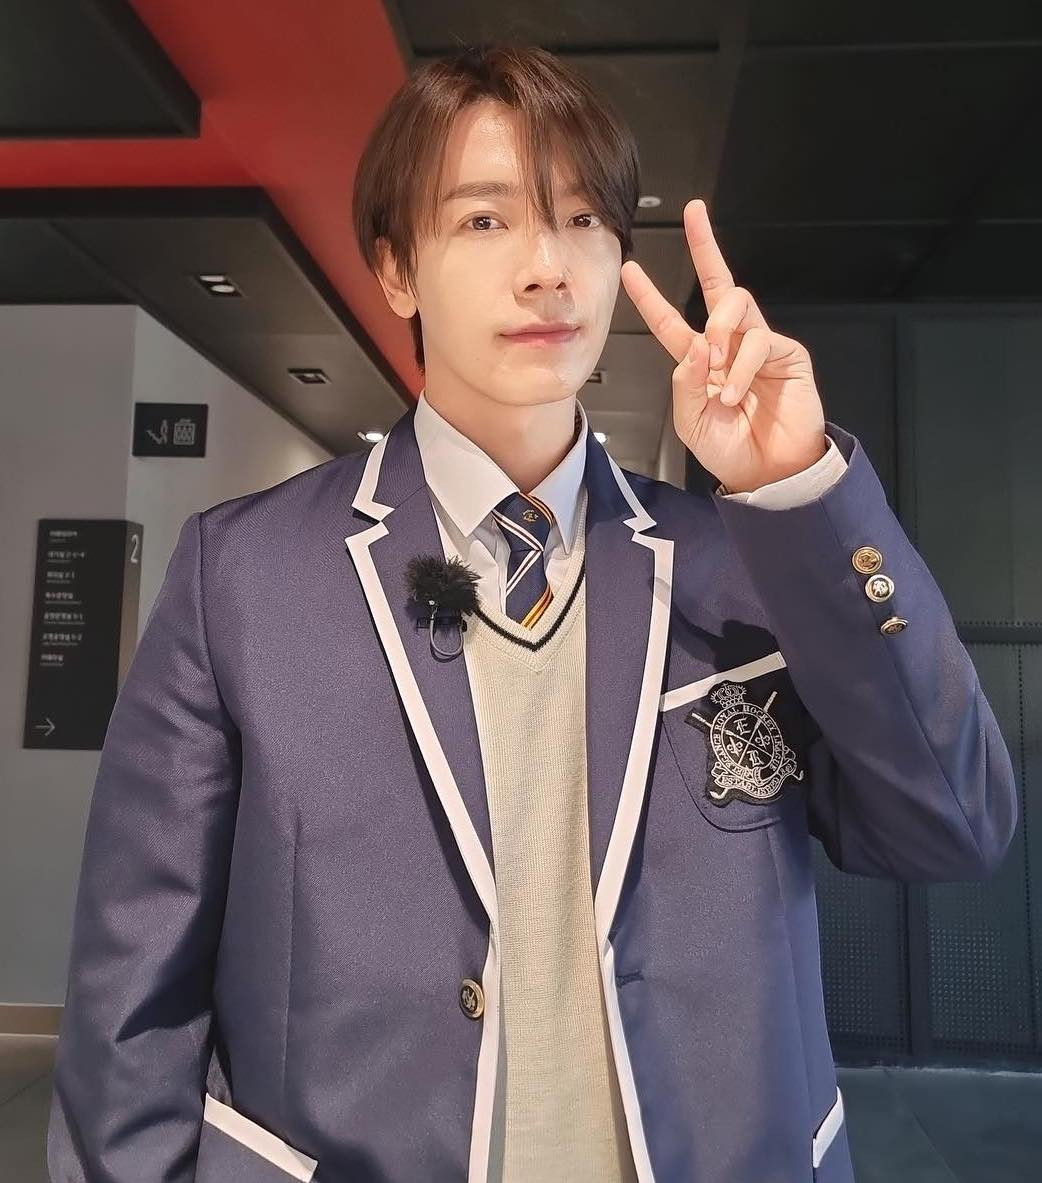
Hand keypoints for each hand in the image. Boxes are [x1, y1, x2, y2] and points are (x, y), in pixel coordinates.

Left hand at [620, 198, 827, 493]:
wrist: (768, 473)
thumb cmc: (729, 449)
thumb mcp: (690, 420)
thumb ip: (686, 381)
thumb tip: (696, 344)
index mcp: (699, 361)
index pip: (670, 321)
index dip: (650, 296)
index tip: (630, 269)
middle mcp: (728, 345)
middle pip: (719, 284)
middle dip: (705, 245)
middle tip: (694, 215)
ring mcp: (758, 346)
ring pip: (736, 305)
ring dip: (719, 330)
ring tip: (714, 364)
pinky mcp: (786, 354)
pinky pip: (759, 341)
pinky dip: (741, 367)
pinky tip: (735, 392)